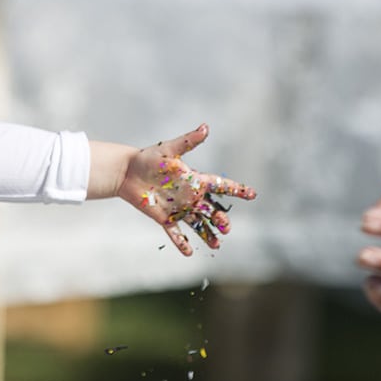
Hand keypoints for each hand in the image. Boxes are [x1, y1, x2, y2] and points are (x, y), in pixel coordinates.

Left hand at [118, 123, 255, 255]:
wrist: (127, 172)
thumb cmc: (148, 158)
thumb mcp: (169, 149)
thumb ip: (188, 141)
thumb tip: (205, 127)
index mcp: (194, 180)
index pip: (219, 185)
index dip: (236, 189)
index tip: (252, 194)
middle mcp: (189, 195)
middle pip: (211, 209)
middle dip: (220, 219)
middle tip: (226, 227)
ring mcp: (178, 208)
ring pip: (197, 223)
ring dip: (207, 234)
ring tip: (216, 245)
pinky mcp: (164, 217)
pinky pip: (175, 232)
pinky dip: (182, 242)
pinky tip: (189, 253)